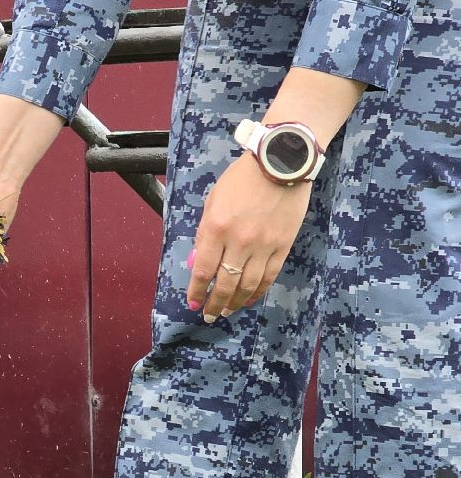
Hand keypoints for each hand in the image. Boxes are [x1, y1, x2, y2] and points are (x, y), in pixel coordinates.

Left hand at [186, 155, 311, 319]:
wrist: (282, 161)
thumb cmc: (241, 178)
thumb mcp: (213, 202)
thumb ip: (205, 233)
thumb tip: (198, 262)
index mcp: (217, 228)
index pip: (203, 270)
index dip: (197, 291)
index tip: (193, 303)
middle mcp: (239, 241)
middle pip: (225, 284)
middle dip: (214, 304)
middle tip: (209, 315)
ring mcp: (263, 245)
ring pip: (247, 285)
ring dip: (235, 302)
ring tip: (227, 311)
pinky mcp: (283, 245)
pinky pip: (269, 276)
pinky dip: (258, 291)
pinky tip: (249, 299)